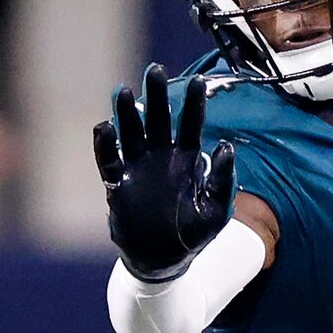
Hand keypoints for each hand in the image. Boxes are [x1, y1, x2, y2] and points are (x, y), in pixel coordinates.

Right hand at [95, 64, 234, 281]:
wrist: (163, 262)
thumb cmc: (192, 237)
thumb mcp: (216, 212)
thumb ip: (223, 181)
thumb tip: (227, 147)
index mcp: (187, 162)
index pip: (192, 125)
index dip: (194, 104)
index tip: (199, 82)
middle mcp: (161, 159)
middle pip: (158, 119)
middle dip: (157, 95)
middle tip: (155, 70)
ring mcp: (138, 169)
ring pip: (131, 133)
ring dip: (126, 113)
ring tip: (122, 91)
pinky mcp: (117, 184)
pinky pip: (107, 160)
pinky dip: (105, 144)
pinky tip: (104, 128)